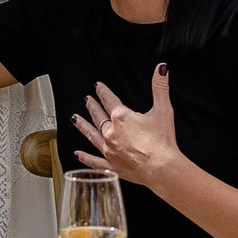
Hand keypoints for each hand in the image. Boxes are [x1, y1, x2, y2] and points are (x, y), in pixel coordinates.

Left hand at [72, 66, 183, 189]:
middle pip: (98, 116)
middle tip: (86, 100)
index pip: (108, 100)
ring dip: (83, 126)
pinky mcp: (111, 166)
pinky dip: (85, 157)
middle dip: (92, 106)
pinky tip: (77, 154)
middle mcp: (111, 133)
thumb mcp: (163, 110)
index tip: (97, 87)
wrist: (162, 168)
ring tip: (75, 119)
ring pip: (91, 135)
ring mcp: (109, 150)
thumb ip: (160, 87)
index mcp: (121, 118)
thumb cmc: (162, 142)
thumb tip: (161, 69)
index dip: (102, 91)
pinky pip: (94, 161)